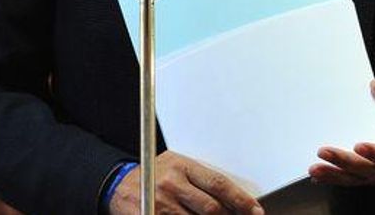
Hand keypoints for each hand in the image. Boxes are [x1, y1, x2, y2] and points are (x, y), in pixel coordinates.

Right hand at [108, 151, 262, 214]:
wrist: (118, 185)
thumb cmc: (154, 175)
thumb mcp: (177, 167)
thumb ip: (201, 180)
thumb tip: (233, 201)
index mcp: (182, 165)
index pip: (219, 184)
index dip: (241, 200)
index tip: (256, 212)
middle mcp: (172, 184)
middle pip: (212, 209)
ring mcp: (161, 204)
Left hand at [310, 79, 374, 185]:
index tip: (359, 145)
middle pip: (370, 169)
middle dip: (345, 162)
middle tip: (323, 152)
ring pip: (358, 178)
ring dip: (335, 174)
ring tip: (314, 168)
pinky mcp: (372, 171)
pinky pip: (353, 178)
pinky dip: (336, 177)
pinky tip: (319, 175)